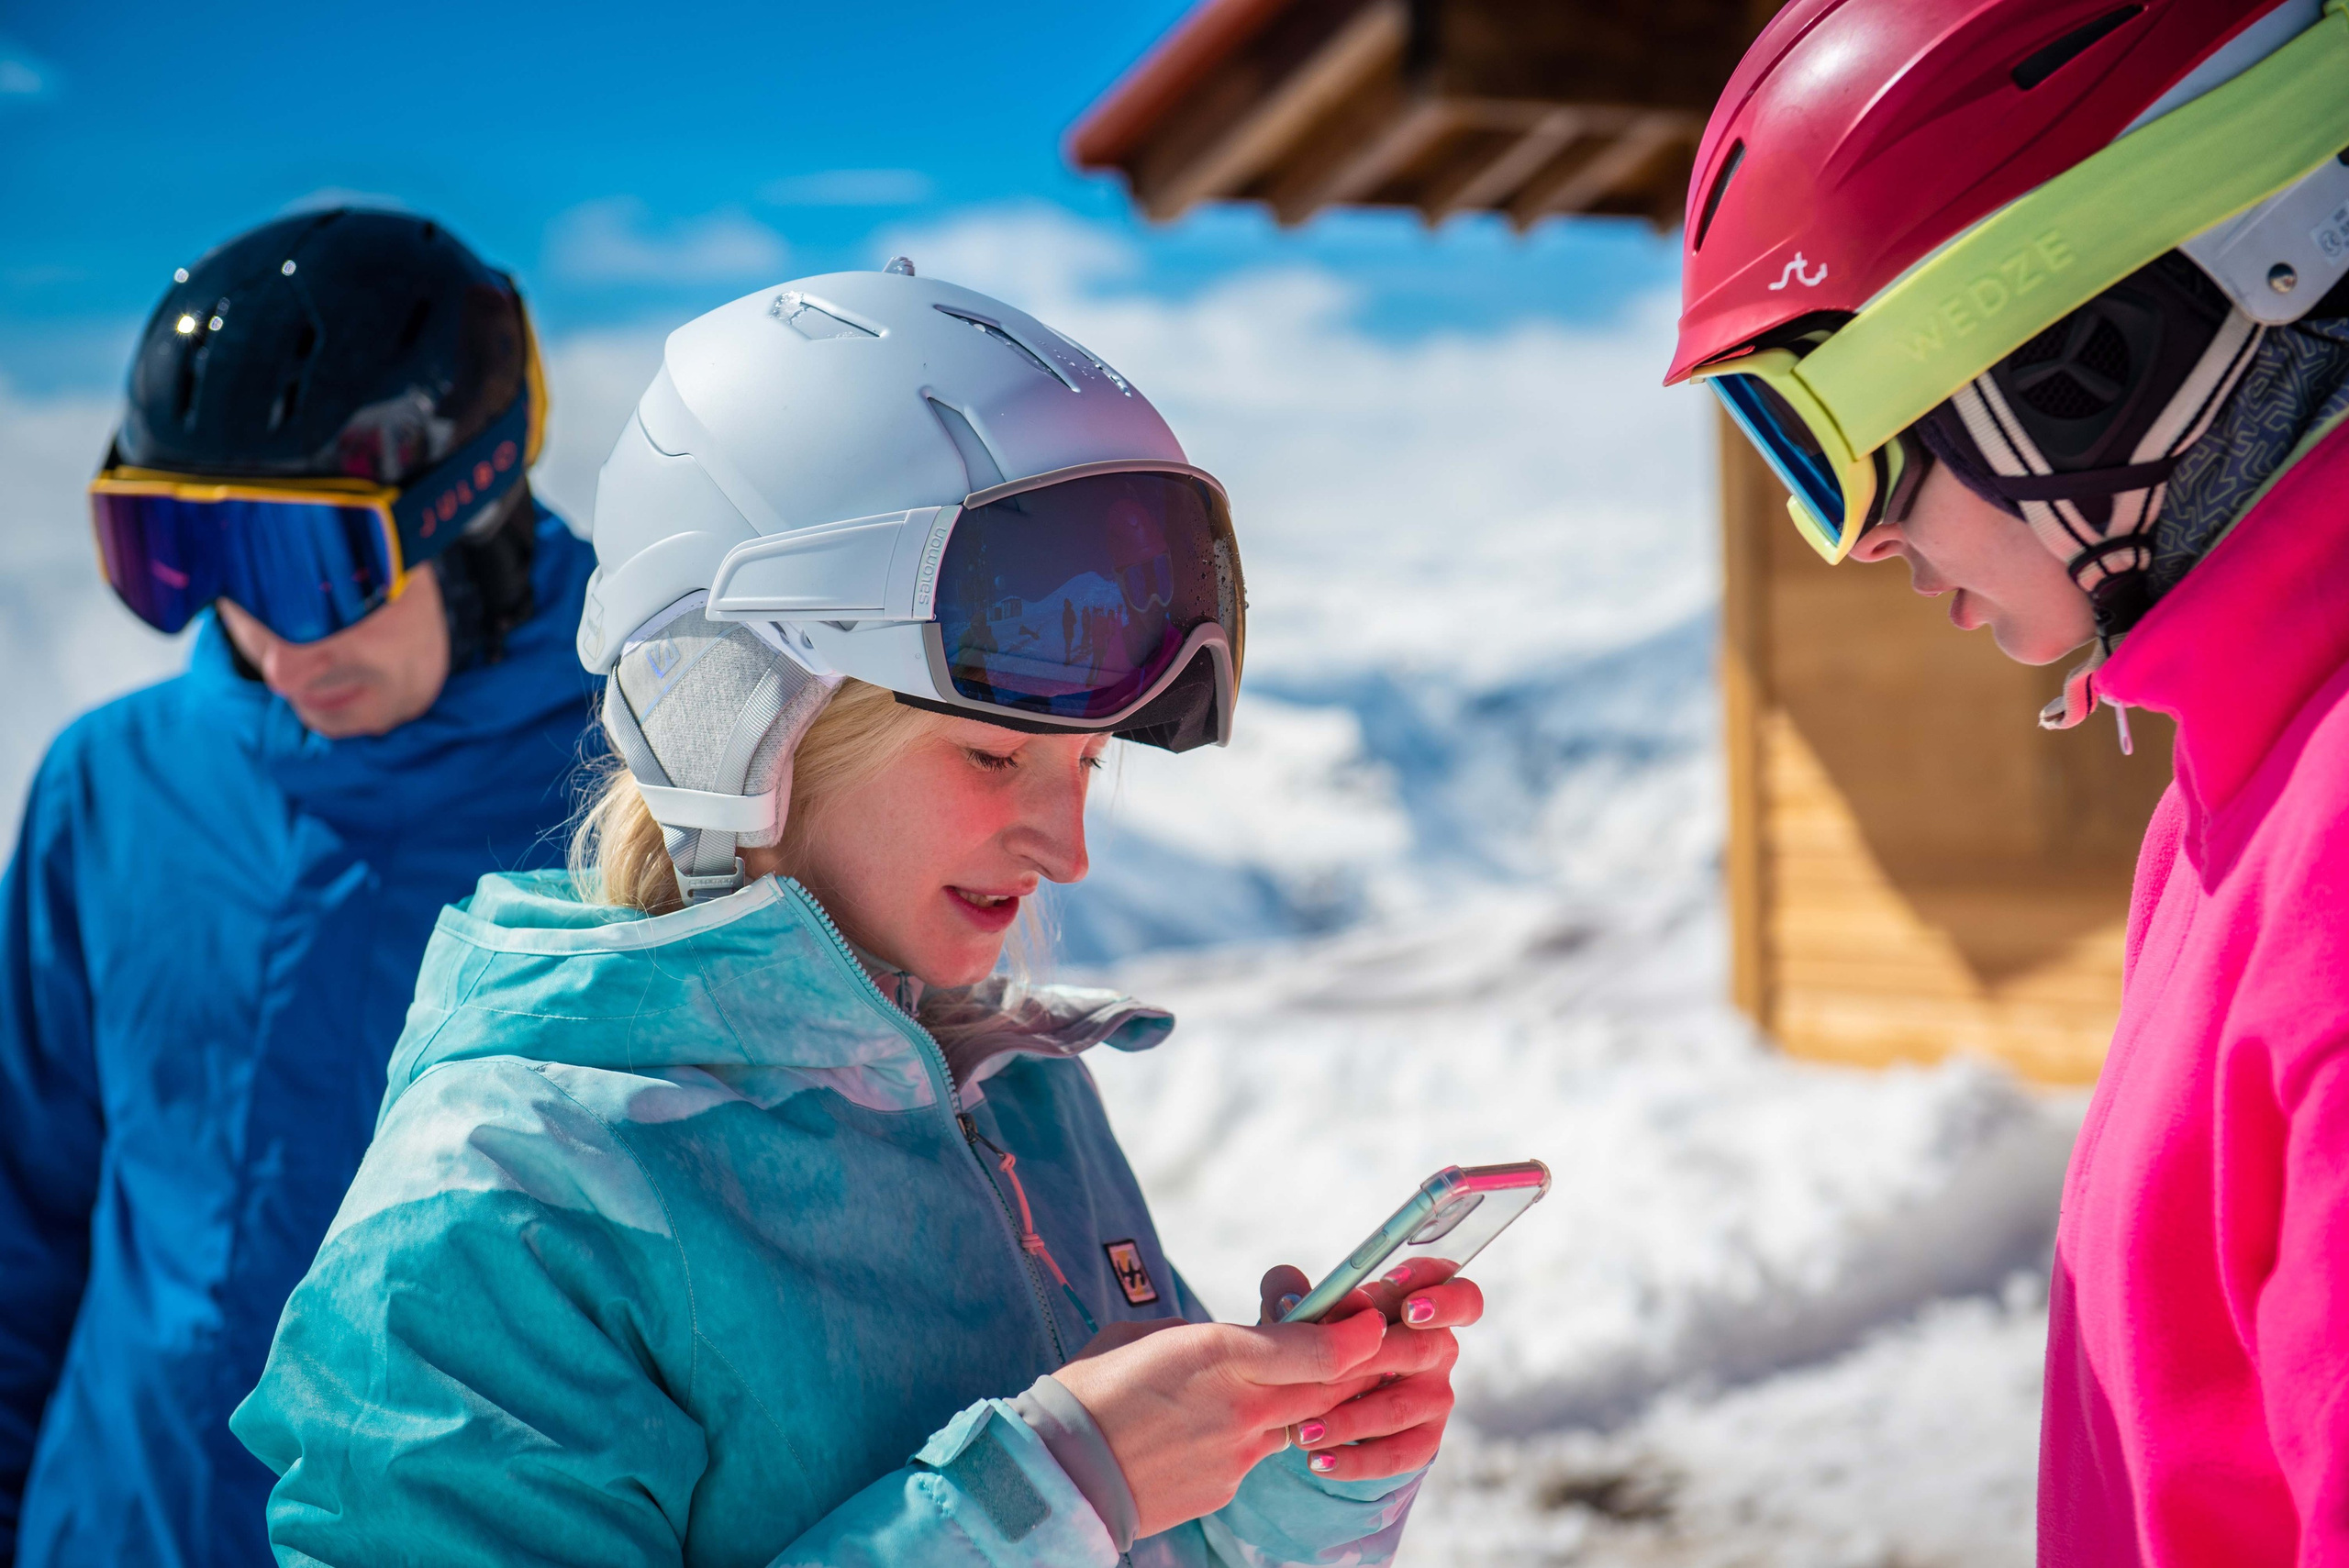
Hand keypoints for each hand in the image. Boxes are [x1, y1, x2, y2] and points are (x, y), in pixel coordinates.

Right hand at [1051, 1303, 1386, 1536]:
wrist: (1060, 1471)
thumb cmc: (1093, 1388)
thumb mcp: (1149, 1335)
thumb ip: (1206, 1336)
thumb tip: (1237, 1339)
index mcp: (1219, 1354)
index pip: (1322, 1350)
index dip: (1359, 1334)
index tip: (1369, 1318)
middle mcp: (1242, 1405)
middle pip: (1329, 1387)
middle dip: (1353, 1365)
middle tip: (1360, 1344)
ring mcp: (1238, 1453)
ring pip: (1295, 1421)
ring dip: (1295, 1400)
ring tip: (1251, 1387)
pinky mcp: (1227, 1487)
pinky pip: (1256, 1453)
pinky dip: (1248, 1435)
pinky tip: (1203, 1430)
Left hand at [1256, 1259, 1482, 1482]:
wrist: (1327, 1394)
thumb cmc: (1321, 1334)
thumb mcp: (1303, 1308)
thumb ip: (1291, 1291)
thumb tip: (1291, 1301)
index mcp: (1420, 1305)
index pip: (1458, 1294)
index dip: (1437, 1292)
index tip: (1395, 1291)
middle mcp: (1438, 1349)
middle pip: (1423, 1347)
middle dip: (1371, 1358)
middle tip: (1325, 1371)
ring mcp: (1435, 1396)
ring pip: (1399, 1408)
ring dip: (1347, 1421)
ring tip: (1302, 1431)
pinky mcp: (1425, 1439)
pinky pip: (1396, 1455)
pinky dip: (1355, 1461)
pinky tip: (1318, 1462)